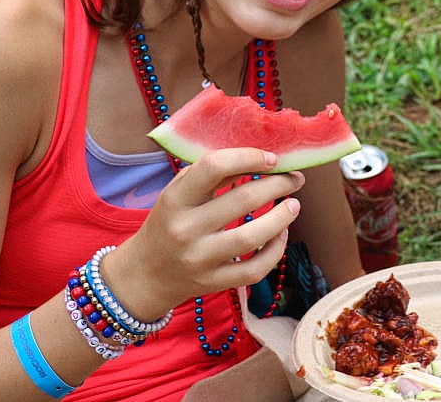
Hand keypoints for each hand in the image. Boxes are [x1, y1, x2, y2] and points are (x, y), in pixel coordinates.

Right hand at [103, 148, 305, 320]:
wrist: (145, 274)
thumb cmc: (170, 222)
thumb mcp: (179, 192)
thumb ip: (214, 174)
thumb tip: (261, 157)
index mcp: (175, 199)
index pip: (213, 167)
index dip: (249, 157)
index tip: (272, 158)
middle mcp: (185, 229)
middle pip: (242, 200)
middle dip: (278, 184)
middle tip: (294, 178)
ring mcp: (200, 259)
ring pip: (252, 237)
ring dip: (282, 217)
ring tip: (294, 204)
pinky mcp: (213, 283)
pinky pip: (254, 270)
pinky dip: (275, 252)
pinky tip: (281, 235)